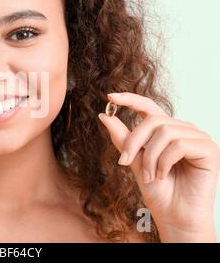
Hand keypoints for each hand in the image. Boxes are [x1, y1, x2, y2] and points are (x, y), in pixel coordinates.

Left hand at [99, 92, 219, 241]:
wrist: (174, 217)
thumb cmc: (158, 191)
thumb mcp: (135, 161)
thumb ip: (123, 138)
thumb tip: (105, 115)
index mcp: (167, 130)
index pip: (149, 107)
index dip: (130, 99)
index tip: (110, 97)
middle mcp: (184, 130)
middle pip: (153, 120)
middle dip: (134, 141)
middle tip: (124, 162)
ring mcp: (198, 138)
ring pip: (164, 131)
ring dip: (150, 157)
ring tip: (150, 176)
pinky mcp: (209, 149)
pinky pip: (179, 144)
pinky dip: (165, 162)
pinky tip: (163, 175)